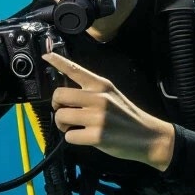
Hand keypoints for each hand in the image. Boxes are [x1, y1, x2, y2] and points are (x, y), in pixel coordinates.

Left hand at [42, 51, 174, 170]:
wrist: (149, 136)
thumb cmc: (127, 116)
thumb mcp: (112, 94)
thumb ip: (92, 91)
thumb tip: (66, 94)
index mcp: (101, 85)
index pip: (75, 69)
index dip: (57, 61)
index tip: (46, 55)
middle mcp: (98, 98)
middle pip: (59, 95)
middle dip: (56, 105)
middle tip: (64, 111)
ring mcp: (97, 117)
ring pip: (60, 116)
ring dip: (63, 124)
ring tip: (74, 126)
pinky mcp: (97, 136)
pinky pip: (69, 136)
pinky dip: (72, 139)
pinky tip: (84, 138)